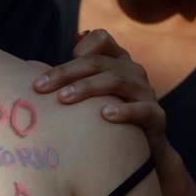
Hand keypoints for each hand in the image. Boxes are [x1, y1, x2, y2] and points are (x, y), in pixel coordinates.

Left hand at [32, 29, 167, 146]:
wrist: (143, 156)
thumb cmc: (107, 122)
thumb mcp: (90, 96)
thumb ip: (72, 77)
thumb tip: (39, 61)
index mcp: (118, 62)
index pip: (102, 39)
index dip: (81, 46)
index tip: (59, 62)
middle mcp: (133, 72)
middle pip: (99, 62)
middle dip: (66, 72)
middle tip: (40, 87)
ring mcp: (146, 93)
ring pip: (117, 80)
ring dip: (87, 87)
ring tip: (64, 98)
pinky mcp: (156, 117)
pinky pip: (143, 110)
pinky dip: (124, 110)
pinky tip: (105, 115)